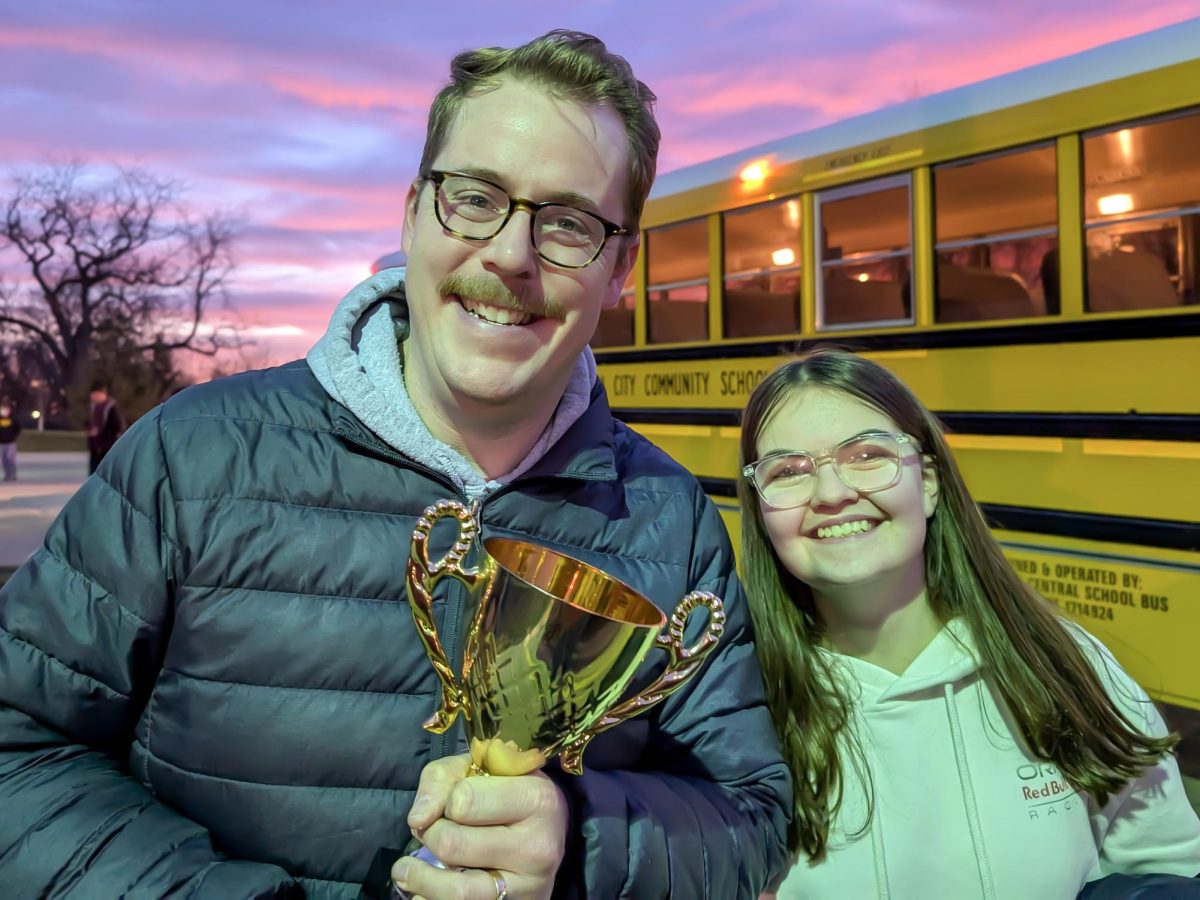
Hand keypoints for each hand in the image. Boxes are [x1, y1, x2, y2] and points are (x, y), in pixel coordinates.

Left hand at [392, 753, 567, 899]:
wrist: (546, 829)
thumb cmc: (506, 790)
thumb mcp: (477, 767)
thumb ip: (441, 780)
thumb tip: (418, 819)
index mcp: (536, 799)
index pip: (463, 802)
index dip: (445, 801)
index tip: (451, 802)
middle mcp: (537, 846)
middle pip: (452, 844)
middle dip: (431, 835)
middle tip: (431, 831)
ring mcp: (529, 885)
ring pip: (456, 890)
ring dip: (419, 878)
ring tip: (405, 870)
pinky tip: (425, 890)